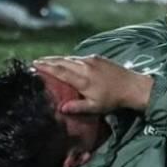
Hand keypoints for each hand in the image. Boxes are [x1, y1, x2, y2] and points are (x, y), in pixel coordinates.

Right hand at [33, 55, 152, 114]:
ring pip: (70, 58)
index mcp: (83, 79)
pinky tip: (65, 61)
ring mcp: (92, 60)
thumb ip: (77, 107)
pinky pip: (79, 57)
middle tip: (35, 62)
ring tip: (46, 60)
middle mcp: (85, 66)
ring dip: (57, 59)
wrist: (132, 85)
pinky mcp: (97, 58)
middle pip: (62, 61)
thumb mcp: (95, 107)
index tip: (35, 64)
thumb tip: (61, 109)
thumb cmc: (112, 99)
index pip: (60, 71)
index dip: (46, 67)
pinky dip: (69, 59)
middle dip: (48, 61)